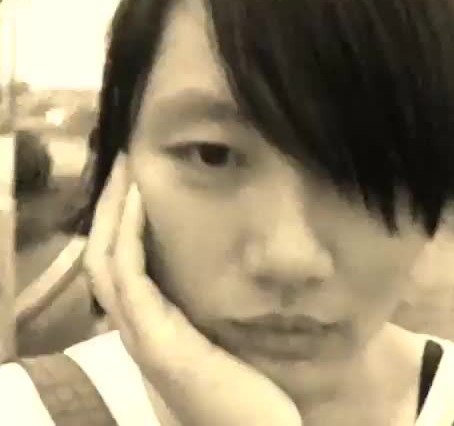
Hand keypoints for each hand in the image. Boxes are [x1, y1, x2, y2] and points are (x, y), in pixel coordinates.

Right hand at [84, 154, 301, 425]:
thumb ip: (206, 308)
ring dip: (114, 211)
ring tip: (126, 171)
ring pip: (107, 261)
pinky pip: (131, 274)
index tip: (135, 182)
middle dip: (111, 208)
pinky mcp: (156, 342)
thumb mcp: (219, 338)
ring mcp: (141, 337)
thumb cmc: (247, 391)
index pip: (120, 265)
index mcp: (151, 326)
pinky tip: (141, 199)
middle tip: (123, 165)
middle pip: (103, 256)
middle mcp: (136, 330)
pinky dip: (129, 233)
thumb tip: (216, 267)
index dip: (120, 221)